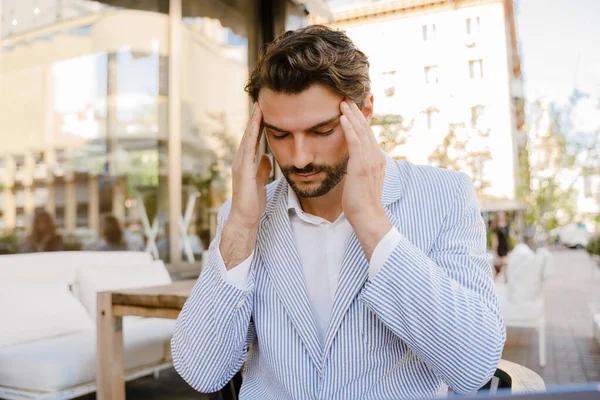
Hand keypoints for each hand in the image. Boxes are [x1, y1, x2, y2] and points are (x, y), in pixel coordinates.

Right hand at [228, 103, 271, 228]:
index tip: (264, 111)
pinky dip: (251, 135)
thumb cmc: (252, 203)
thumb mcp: (260, 181)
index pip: (253, 140)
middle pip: (248, 135)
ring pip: (247, 138)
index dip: (258, 125)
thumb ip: (262, 169)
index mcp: (245, 163)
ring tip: (258, 107)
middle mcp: (240, 160)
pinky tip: (256, 125)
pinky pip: (248, 148)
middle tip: (260, 101)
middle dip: (254, 118)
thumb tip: (267, 157)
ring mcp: (240, 164)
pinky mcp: (242, 170)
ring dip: (252, 122)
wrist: (245, 218)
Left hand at [339, 100, 391, 259]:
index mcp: (376, 160)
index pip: (368, 135)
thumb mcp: (360, 181)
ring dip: (352, 115)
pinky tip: (342, 117)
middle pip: (366, 129)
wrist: (368, 217)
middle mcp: (376, 157)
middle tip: (346, 98)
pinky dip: (349, 128)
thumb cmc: (361, 203)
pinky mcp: (361, 166)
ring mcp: (370, 161)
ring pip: (361, 132)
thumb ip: (358, 169)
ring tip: (343, 102)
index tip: (352, 109)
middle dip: (356, 113)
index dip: (360, 121)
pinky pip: (355, 142)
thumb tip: (351, 164)